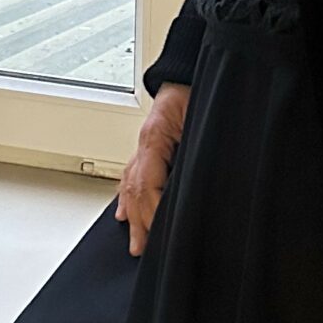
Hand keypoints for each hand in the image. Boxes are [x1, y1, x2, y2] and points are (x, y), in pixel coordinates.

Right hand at [114, 82, 190, 257]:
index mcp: (154, 138)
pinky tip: (122, 212)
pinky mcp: (148, 146)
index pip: (148, 183)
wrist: (187, 74)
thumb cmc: (198, 93)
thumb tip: (194, 181)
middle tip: (142, 249)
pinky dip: (126, 196)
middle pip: (135, 189)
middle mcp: (144, 144)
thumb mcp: (200, 121)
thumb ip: (195, 151)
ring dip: (131, 215)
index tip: (159, 233)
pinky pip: (131, 175)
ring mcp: (143, 145)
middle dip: (139, 222)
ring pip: (131, 185)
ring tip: (133, 240)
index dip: (152, 210)